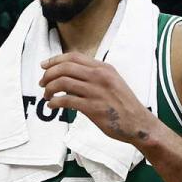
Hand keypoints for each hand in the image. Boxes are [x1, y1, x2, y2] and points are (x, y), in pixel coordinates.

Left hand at [39, 54, 159, 146]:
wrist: (138, 123)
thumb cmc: (124, 105)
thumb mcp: (112, 81)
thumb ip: (94, 75)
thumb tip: (70, 73)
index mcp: (104, 68)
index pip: (74, 57)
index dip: (55, 60)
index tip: (44, 66)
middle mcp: (99, 77)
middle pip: (65, 68)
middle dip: (48, 74)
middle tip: (42, 83)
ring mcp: (96, 92)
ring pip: (63, 83)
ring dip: (49, 89)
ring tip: (47, 96)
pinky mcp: (92, 108)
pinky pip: (66, 101)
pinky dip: (55, 102)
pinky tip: (52, 106)